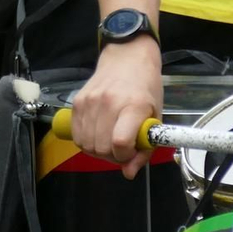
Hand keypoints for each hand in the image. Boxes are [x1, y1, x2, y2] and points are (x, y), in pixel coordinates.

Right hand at [70, 37, 161, 177]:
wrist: (126, 57)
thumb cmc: (146, 88)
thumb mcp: (155, 117)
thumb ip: (144, 149)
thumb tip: (128, 173)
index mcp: (134, 105)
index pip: (120, 143)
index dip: (125, 156)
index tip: (131, 151)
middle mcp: (109, 102)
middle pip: (101, 148)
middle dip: (112, 156)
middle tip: (122, 147)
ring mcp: (90, 101)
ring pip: (87, 145)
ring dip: (98, 149)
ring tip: (109, 139)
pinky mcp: (77, 101)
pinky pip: (77, 135)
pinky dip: (86, 141)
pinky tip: (98, 133)